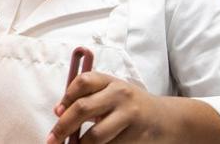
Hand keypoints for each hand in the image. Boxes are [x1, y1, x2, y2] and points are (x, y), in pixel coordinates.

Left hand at [46, 71, 163, 143]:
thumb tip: (58, 112)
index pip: (82, 82)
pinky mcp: (136, 135)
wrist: (167, 119)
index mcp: (110, 81)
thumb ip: (87, 98)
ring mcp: (129, 116)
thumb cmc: (130, 106)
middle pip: (82, 109)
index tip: (57, 112)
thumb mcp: (111, 93)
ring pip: (94, 135)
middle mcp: (120, 95)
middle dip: (63, 126)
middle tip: (52, 139)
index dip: (66, 97)